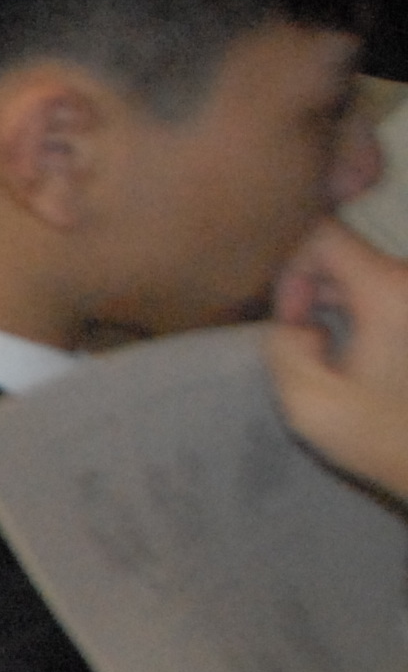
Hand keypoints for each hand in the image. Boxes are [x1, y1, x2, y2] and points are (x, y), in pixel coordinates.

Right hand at [271, 222, 407, 504]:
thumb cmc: (387, 437)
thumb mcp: (308, 402)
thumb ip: (281, 348)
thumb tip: (301, 327)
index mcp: (387, 291)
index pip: (322, 234)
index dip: (290, 271)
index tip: (293, 323)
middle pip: (346, 255)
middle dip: (312, 295)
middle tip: (305, 347)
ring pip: (369, 278)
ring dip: (340, 310)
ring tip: (334, 360)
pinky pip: (390, 300)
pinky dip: (368, 320)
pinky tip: (366, 365)